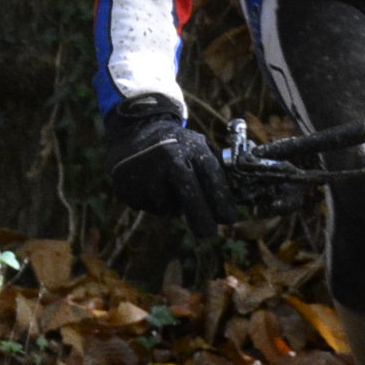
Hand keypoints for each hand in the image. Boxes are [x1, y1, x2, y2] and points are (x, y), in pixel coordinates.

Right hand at [104, 96, 238, 239]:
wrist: (133, 131)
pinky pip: (148, 206)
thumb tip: (236, 202)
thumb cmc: (175, 144)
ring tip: (166, 184)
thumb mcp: (196, 147)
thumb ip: (213, 170)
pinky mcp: (128, 186)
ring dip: (172, 205)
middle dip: (201, 217)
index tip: (230, 219)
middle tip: (209, 233)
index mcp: (190, 147)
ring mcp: (146, 172)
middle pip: (189, 194)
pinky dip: (154, 203)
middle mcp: (168, 158)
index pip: (212, 176)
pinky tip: (149, 185)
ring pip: (167, 206)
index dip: (222, 200)